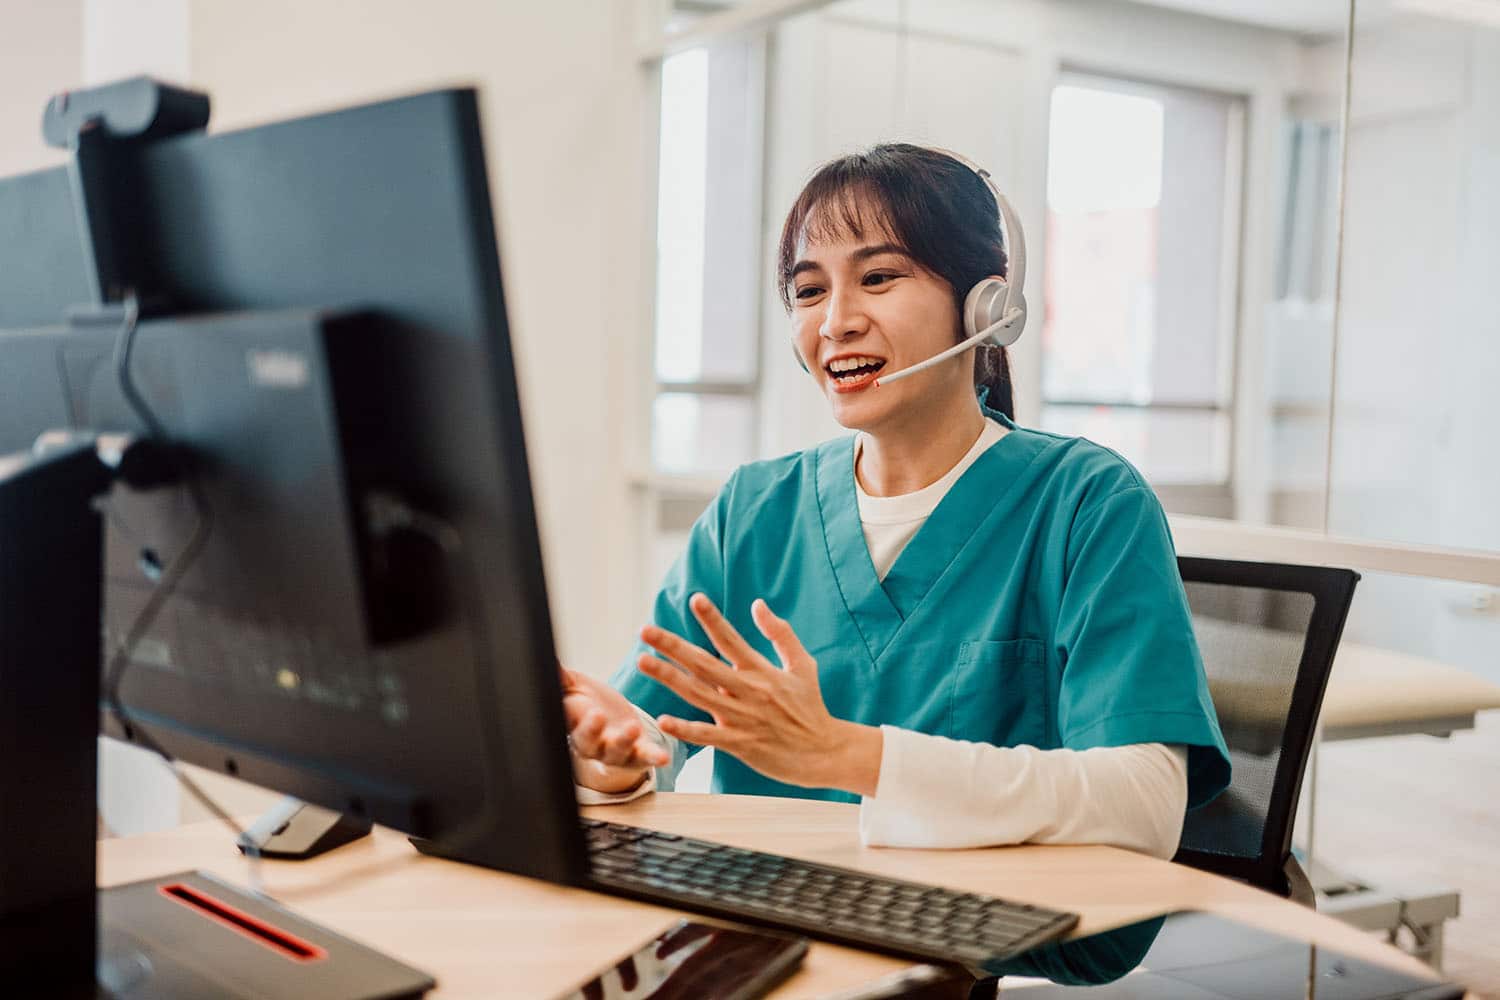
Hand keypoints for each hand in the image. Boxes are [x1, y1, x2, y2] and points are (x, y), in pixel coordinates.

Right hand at [560, 666, 669, 793]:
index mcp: (572, 726)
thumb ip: (561, 678)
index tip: (573, 705)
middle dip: (592, 731)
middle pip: (588, 743)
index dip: (568, 717)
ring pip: (616, 752)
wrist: (610, 724)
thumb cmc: (586, 702)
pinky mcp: (637, 754)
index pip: (567, 723)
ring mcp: (614, 752)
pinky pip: (644, 758)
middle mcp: (592, 744)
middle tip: (598, 715)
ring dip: (624, 741)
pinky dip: (653, 757)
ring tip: (632, 727)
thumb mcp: (573, 686)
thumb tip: (550, 660)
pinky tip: (664, 756)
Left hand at [636, 594, 881, 794]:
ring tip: (643, 661)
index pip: (731, 639)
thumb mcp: (802, 665)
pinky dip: (686, 729)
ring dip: (669, 677)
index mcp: (762, 671)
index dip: (713, 619)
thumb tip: (758, 604)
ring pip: (698, 694)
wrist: (825, 752)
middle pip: (704, 663)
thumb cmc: (811, 707)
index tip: (695, 599)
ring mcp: (743, 718)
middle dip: (672, 645)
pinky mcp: (741, 744)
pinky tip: (663, 721)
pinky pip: (708, 735)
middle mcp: (749, 691)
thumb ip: (780, 634)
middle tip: (645, 630)